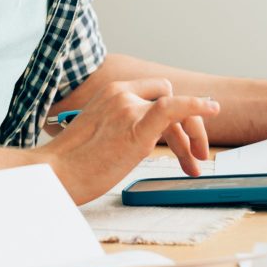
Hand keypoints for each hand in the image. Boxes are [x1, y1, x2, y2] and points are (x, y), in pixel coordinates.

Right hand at [35, 79, 218, 203]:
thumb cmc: (72, 163)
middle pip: (171, 98)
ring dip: (191, 138)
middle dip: (189, 126)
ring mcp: (129, 109)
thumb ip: (122, 125)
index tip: (183, 136)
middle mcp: (122, 94)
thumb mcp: (99, 132)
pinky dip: (196, 106)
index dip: (175, 113)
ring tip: (194, 165)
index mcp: (112, 92)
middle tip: (196, 153)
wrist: (53, 175)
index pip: (156, 92)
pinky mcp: (135, 128)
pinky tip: (212, 109)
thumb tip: (147, 137)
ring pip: (176, 113)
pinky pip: (173, 108)